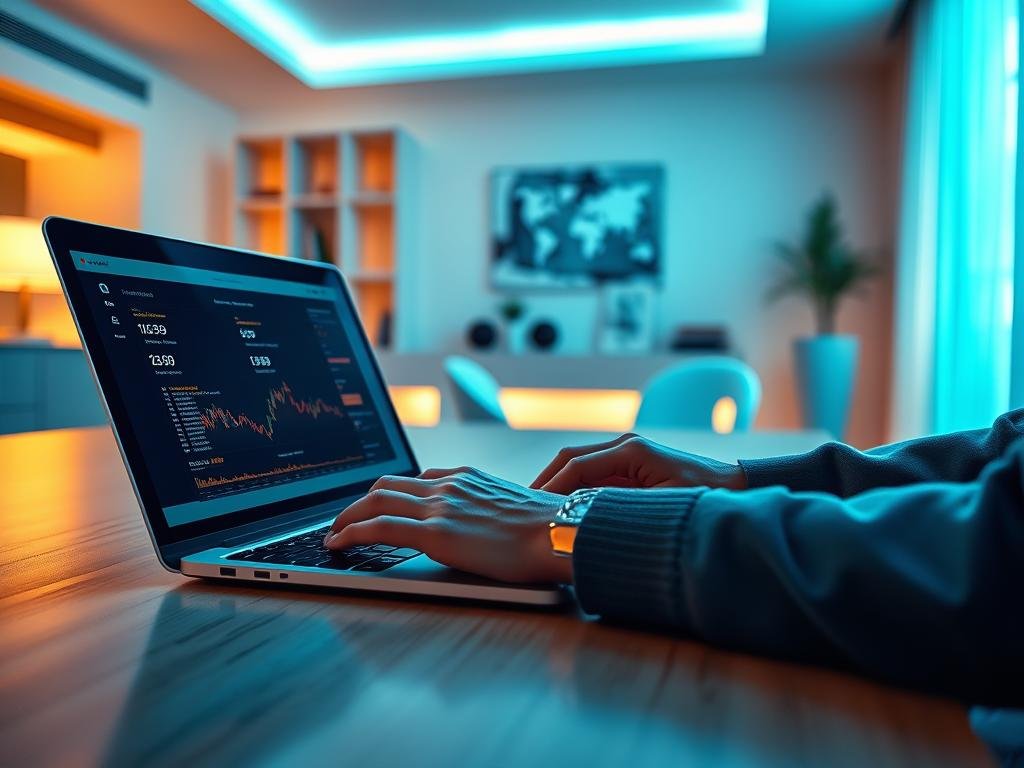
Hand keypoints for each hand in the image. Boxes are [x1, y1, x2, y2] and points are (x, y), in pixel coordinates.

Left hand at [324, 467, 570, 583]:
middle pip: (387, 484)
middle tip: (346, 520)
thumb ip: (490, 512)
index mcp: (468, 478)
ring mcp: (441, 506)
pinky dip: (352, 532)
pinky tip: (339, 544)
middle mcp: (449, 485)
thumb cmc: (549, 530)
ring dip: (347, 516)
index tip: (378, 506)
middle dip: (359, 501)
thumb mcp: (514, 509)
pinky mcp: (436, 532)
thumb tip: (486, 529)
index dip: (391, 493)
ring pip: (375, 500)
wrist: (561, 533)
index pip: (416, 479)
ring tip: (334, 533)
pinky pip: (379, 527)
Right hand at [531, 433, 746, 494]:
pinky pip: (592, 474)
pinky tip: (564, 509)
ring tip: (537, 510)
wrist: (734, 488)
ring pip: (577, 465)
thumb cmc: (703, 497)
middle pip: (569, 458)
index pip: (575, 465)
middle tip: (524, 509)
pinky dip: (574, 488)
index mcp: (630, 449)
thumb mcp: (660, 506)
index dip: (550, 487)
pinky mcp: (630, 464)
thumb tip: (583, 515)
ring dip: (557, 485)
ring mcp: (627, 452)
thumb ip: (621, 506)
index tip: (531, 510)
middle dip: (545, 482)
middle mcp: (625, 444)